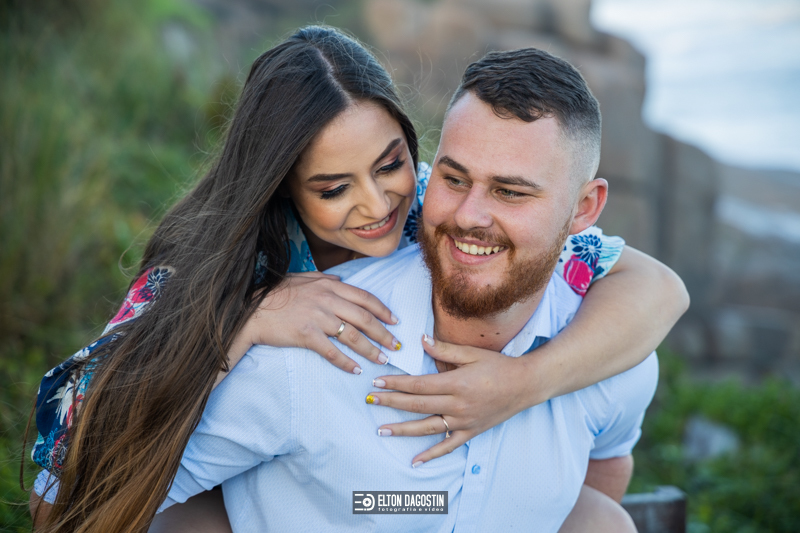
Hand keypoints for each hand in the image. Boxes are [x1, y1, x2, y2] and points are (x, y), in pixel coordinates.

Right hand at [242, 272, 399, 373]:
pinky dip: (346, 362)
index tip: (395, 321)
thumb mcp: (301, 278)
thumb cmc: (275, 294)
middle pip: (364, 318)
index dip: (383, 310)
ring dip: (371, 349)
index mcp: (328, 285)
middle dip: (384, 333)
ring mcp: (318, 317)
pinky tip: (355, 369)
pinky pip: (332, 351)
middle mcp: (327, 300)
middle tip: (396, 345)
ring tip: (382, 359)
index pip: (364, 298)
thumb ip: (323, 278)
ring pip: (353, 336)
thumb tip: (340, 279)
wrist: (251, 310)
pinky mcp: (307, 335)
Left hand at [366, 335, 549, 464]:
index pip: (419, 385)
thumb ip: (444, 350)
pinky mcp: (471, 432)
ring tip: (382, 430)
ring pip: (427, 428)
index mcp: (456, 383)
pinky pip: (448, 446)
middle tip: (371, 401)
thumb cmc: (499, 366)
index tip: (377, 381)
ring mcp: (464, 421)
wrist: (525, 385)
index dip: (396, 383)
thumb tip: (421, 340)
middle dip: (392, 403)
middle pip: (418, 405)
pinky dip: (431, 454)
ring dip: (403, 430)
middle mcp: (458, 405)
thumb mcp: (472, 353)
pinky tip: (415, 461)